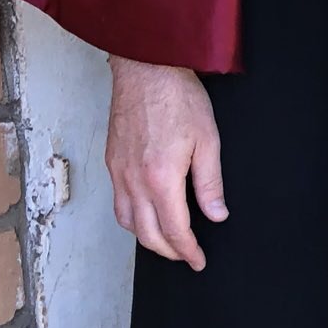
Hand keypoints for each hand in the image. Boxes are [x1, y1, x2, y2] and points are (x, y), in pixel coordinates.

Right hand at [105, 56, 226, 269]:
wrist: (146, 67)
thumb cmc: (178, 96)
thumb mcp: (208, 139)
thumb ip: (210, 182)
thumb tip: (216, 215)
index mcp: (161, 179)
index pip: (175, 231)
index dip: (188, 251)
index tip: (198, 260)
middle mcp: (134, 181)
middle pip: (148, 234)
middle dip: (169, 251)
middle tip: (186, 254)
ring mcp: (118, 172)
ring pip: (127, 222)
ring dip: (147, 238)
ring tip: (167, 240)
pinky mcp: (111, 160)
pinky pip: (117, 202)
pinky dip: (131, 218)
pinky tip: (144, 212)